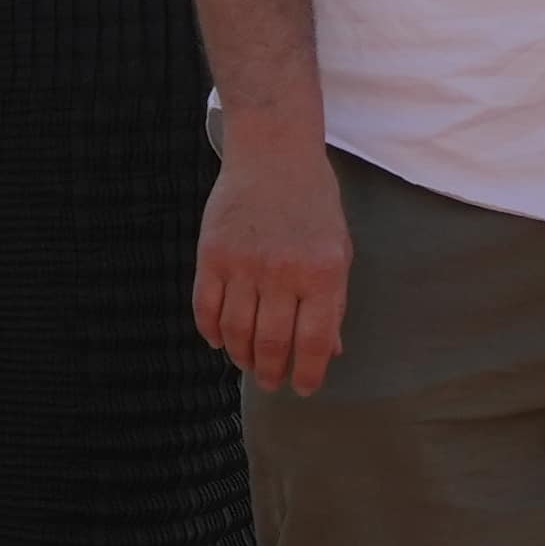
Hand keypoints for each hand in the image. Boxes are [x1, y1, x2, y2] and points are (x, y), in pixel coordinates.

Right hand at [191, 124, 350, 391]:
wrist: (274, 156)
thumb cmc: (314, 205)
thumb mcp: (339, 249)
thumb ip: (333, 301)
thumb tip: (328, 351)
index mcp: (324, 272)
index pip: (313, 340)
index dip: (307, 372)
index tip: (303, 389)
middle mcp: (283, 272)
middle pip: (271, 342)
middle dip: (272, 371)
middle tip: (272, 382)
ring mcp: (243, 265)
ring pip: (236, 331)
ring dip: (242, 356)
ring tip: (250, 365)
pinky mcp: (211, 256)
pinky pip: (205, 308)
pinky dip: (211, 332)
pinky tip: (221, 341)